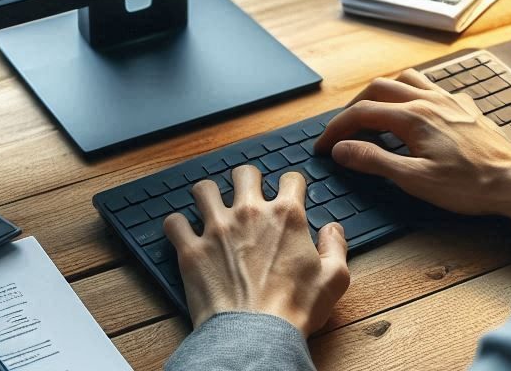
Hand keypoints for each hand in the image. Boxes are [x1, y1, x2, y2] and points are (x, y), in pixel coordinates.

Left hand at [163, 166, 349, 334]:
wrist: (255, 336)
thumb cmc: (294, 309)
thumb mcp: (334, 279)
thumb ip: (336, 246)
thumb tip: (333, 229)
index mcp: (286, 216)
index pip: (290, 179)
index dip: (291, 185)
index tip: (288, 194)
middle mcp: (250, 213)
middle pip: (244, 173)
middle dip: (247, 181)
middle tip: (247, 196)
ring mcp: (217, 229)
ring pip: (205, 190)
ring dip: (209, 196)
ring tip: (211, 206)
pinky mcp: (191, 250)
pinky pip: (174, 223)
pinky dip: (177, 226)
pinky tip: (183, 232)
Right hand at [314, 70, 510, 219]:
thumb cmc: (467, 186)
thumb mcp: (414, 180)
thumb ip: (374, 161)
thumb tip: (342, 149)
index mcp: (413, 117)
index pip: (361, 113)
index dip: (336, 129)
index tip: (324, 146)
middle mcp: (429, 100)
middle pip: (378, 88)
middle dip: (354, 107)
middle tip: (342, 130)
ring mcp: (448, 99)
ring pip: (406, 78)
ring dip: (383, 91)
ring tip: (372, 113)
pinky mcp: (463, 106)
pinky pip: (431, 86)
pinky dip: (411, 91)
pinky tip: (414, 110)